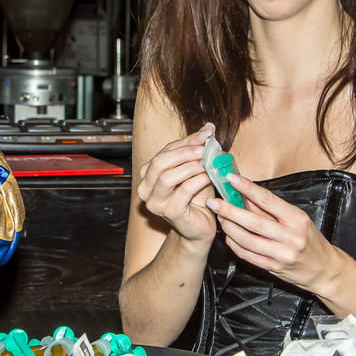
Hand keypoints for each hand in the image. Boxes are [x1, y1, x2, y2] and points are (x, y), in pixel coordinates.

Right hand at [136, 123, 217, 247]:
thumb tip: (208, 127)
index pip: (164, 152)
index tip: (206, 134)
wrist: (199, 228)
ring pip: (168, 177)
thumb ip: (198, 149)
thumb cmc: (196, 199)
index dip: (186, 141)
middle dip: (184, 152)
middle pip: (160, 162)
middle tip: (205, 148)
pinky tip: (210, 177)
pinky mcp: (168, 212)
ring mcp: (155, 202)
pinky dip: (199, 181)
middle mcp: (145, 188)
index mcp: (148, 175)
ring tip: (208, 163)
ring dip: (191, 167)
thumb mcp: (197, 170)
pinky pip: (183, 191)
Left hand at [206, 172, 339, 292]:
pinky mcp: (274, 268)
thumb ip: (271, 210)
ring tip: (220, 218)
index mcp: (297, 219)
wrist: (325, 269)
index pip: (268, 200)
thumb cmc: (310, 240)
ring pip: (247, 239)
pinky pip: (247, 255)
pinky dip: (234, 244)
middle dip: (230, 210)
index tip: (231, 179)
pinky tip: (228, 235)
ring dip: (229, 227)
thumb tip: (246, 196)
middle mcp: (291, 237)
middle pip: (253, 221)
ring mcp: (282, 254)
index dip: (247, 188)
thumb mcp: (297, 219)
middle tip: (214, 202)